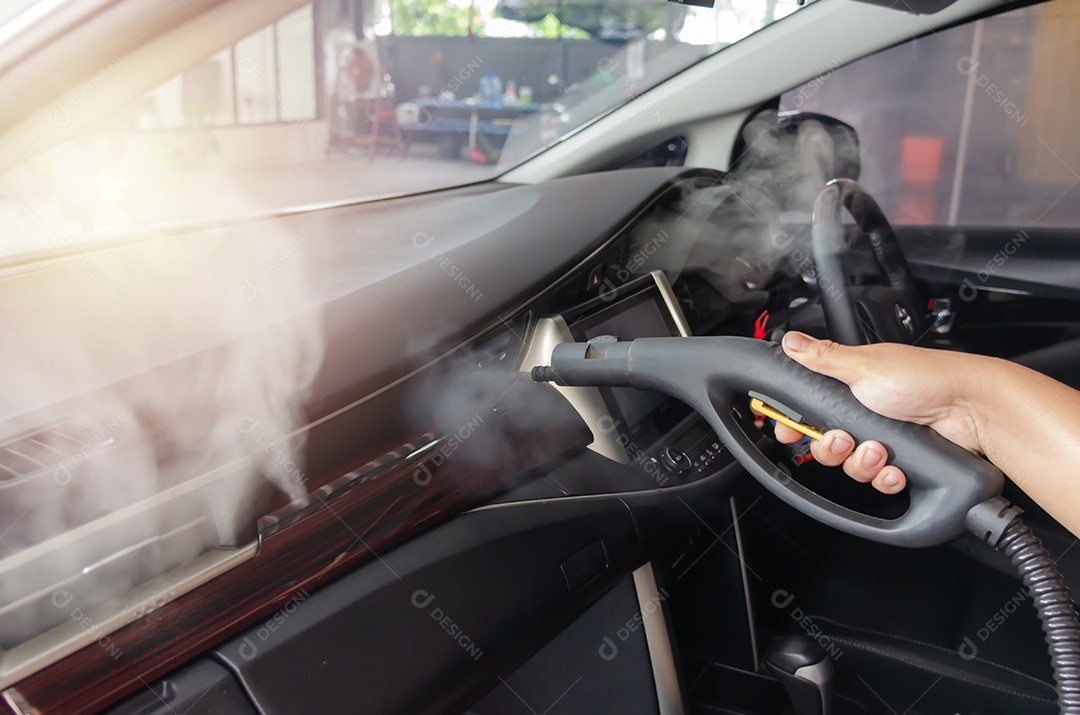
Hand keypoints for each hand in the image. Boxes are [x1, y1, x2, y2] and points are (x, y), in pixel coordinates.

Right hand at [771, 332, 982, 494]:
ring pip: (852, 464)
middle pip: (827, 444)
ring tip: (879, 450)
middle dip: (832, 448)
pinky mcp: (902, 459)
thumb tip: (792, 341)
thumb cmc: (924, 378)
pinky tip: (894, 467)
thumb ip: (823, 357)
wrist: (972, 409)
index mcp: (850, 386)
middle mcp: (865, 412)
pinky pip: (879, 479)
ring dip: (861, 463)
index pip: (810, 408)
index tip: (790, 432)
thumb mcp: (864, 365)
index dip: (797, 423)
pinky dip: (884, 477)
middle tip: (844, 439)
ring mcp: (884, 437)